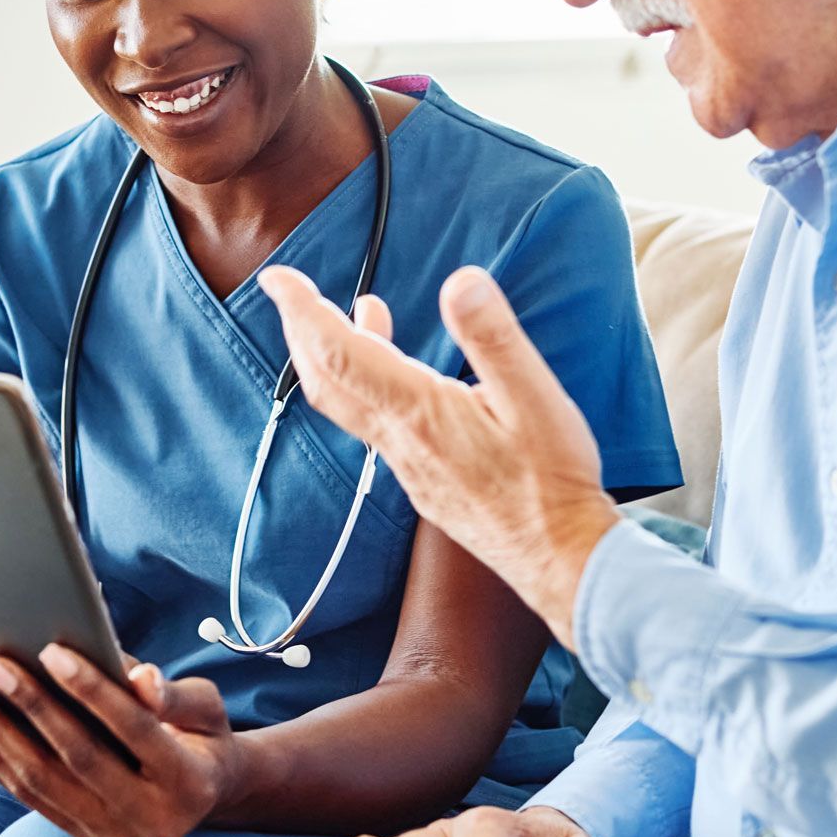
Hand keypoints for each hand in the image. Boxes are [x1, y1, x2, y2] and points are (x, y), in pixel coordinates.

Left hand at [0, 645, 244, 836]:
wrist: (206, 791)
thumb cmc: (202, 732)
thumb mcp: (208, 707)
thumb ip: (175, 694)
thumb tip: (139, 677)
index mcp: (190, 782)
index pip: (135, 728)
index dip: (92, 689)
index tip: (52, 649)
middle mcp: (150, 819)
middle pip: (79, 756)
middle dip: (32, 706)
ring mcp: (112, 834)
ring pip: (45, 781)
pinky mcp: (84, 836)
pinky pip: (32, 798)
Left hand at [256, 265, 620, 643]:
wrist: (558, 559)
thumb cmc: (551, 482)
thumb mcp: (536, 399)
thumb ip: (494, 338)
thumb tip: (461, 282)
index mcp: (419, 413)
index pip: (339, 352)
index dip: (303, 310)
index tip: (278, 277)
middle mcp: (400, 441)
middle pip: (326, 380)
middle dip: (302, 330)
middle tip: (293, 291)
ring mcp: (407, 465)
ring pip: (346, 405)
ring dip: (332, 357)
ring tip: (353, 314)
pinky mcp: (421, 480)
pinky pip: (372, 424)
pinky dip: (365, 386)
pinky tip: (397, 376)